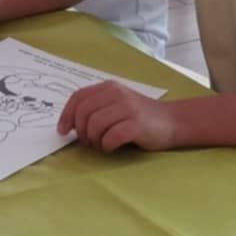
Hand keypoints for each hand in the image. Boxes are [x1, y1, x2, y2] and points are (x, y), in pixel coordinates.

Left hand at [58, 84, 179, 152]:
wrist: (173, 121)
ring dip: (94, 140)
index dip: (66, 115)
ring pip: (95, 125)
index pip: (78, 97)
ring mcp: (127, 108)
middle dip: (81, 132)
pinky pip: (111, 137)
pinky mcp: (137, 124)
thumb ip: (96, 108)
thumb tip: (69, 124)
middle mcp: (117, 93)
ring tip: (101, 145)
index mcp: (108, 87)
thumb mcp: (116, 104)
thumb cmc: (140, 117)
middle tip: (88, 143)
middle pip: (84, 113)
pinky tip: (112, 147)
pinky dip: (107, 145)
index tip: (63, 131)